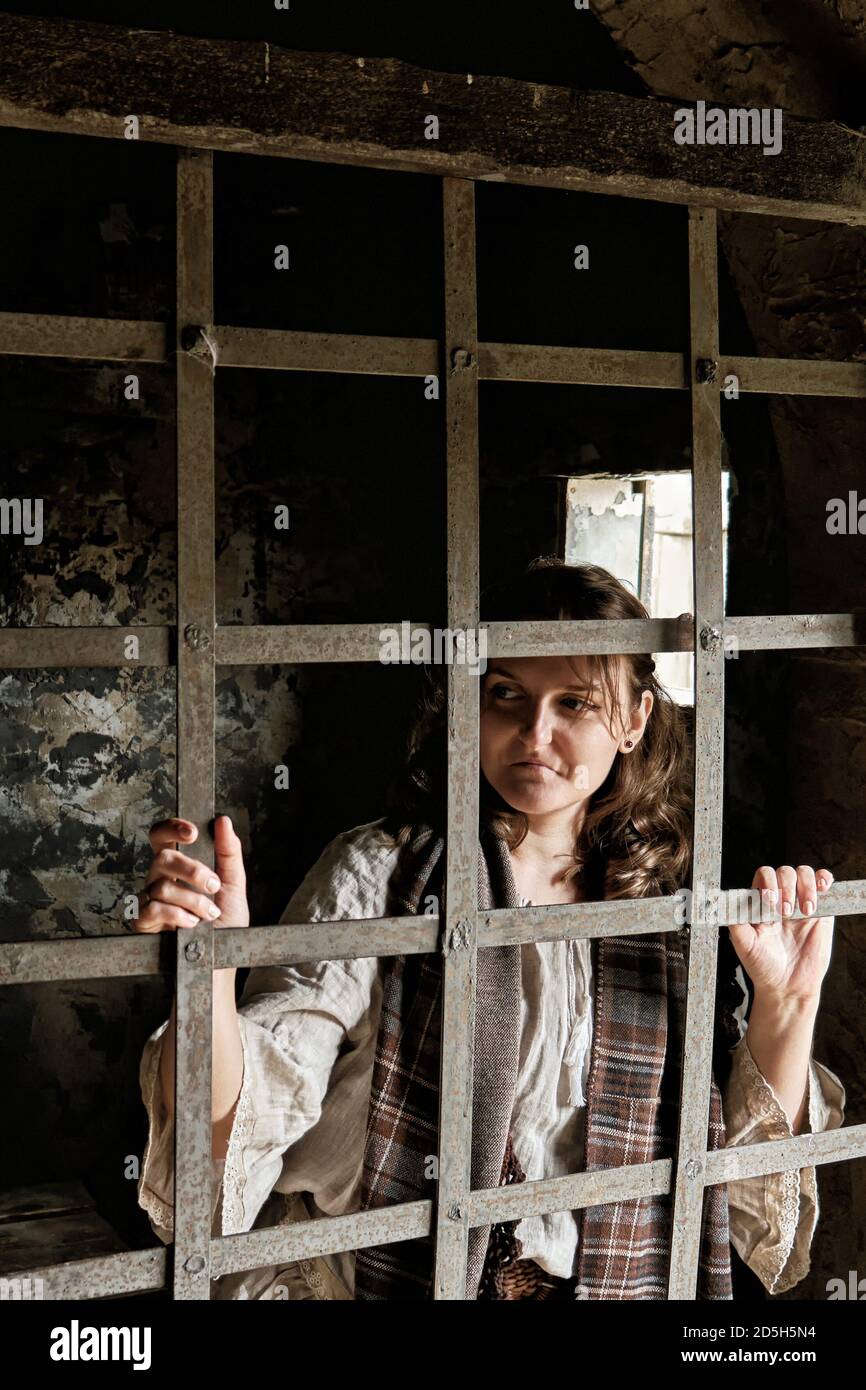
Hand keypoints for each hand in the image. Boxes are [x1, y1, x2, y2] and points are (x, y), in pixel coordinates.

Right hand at [133, 815, 249, 931]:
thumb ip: (229, 852)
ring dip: (193, 901)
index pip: (163, 836)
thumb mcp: (234, 884)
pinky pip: (153, 908)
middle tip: (213, 885)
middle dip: (192, 870)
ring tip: (209, 914)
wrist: (222, 957)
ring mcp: (149, 899)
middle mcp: (159, 878)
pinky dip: (177, 915)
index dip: (171, 828)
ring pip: (162, 886)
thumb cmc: (226, 922)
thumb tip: (222, 821)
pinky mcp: (142, 921)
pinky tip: (191, 924)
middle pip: (163, 858)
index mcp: (178, 865)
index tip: (193, 832)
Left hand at [727, 864, 833, 1005]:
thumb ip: (736, 921)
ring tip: (805, 911)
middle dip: (786, 887)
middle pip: (785, 872)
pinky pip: (824, 884)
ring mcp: (801, 903)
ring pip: (804, 874)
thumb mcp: (744, 945)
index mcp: (760, 903)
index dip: (768, 882)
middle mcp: (780, 899)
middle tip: (786, 913)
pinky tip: (823, 888)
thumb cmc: (763, 966)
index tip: (771, 901)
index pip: (764, 876)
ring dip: (806, 886)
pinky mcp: (821, 911)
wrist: (788, 986)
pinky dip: (824, 879)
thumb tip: (728, 901)